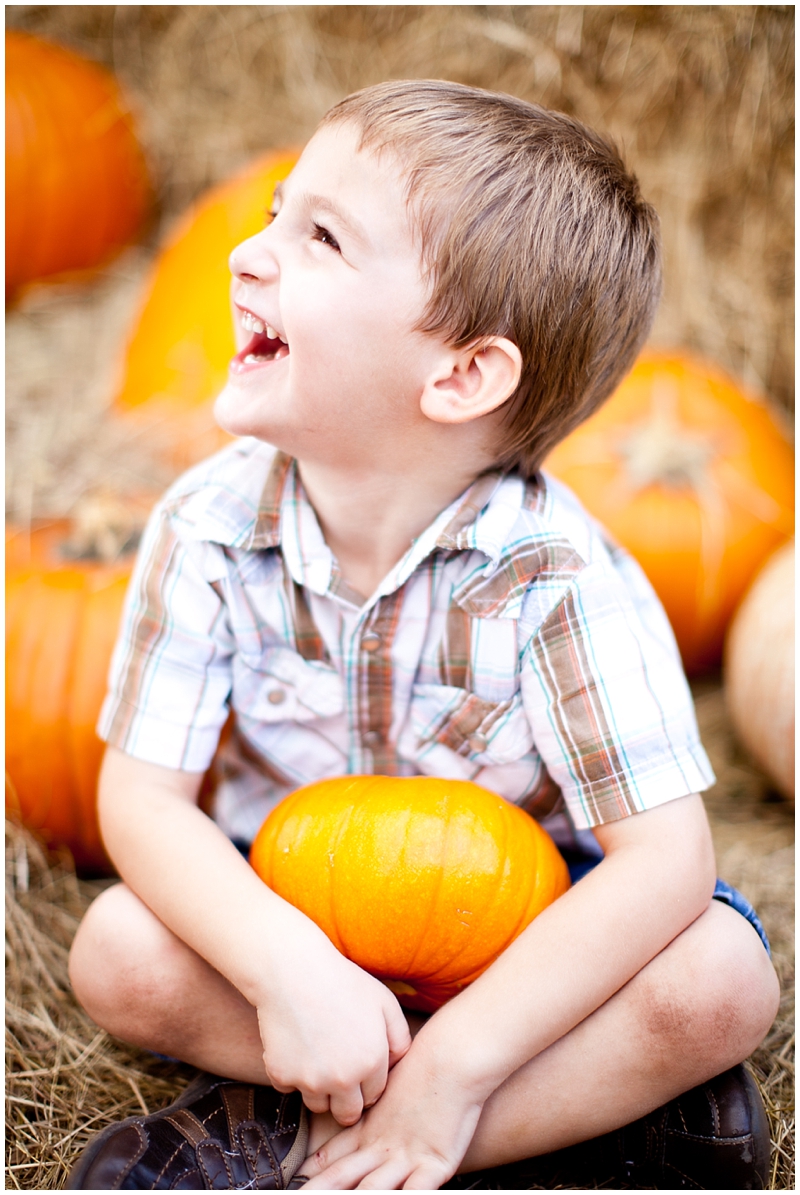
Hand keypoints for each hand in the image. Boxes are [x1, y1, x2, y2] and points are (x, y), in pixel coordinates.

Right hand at [256, 920, 410, 1125]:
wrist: (293, 971)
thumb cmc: (342, 982)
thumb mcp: (384, 1002)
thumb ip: (399, 1038)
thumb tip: (397, 1065)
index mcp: (372, 1062)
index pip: (373, 1096)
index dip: (366, 1082)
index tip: (356, 1065)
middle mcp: (343, 1079)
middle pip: (347, 1114)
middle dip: (345, 1098)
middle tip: (337, 1070)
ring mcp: (310, 1080)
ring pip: (317, 1105)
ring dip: (318, 1088)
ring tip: (316, 1053)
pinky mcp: (282, 1076)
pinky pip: (289, 1088)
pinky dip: (291, 1074)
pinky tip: (295, 1044)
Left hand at [300, 1030, 485, 1189]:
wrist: (452, 1056)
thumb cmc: (424, 1068)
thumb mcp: (386, 1086)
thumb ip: (369, 1108)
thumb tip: (350, 1106)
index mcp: (368, 1128)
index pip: (332, 1158)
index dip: (313, 1174)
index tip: (295, 1181)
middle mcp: (382, 1146)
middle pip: (342, 1178)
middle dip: (320, 1192)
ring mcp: (407, 1156)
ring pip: (371, 1189)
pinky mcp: (435, 1164)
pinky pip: (415, 1192)